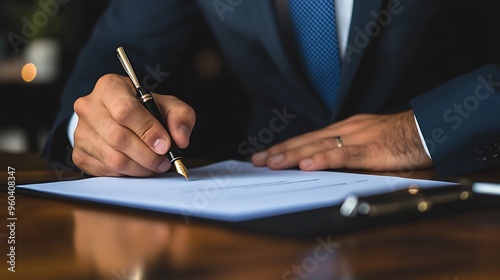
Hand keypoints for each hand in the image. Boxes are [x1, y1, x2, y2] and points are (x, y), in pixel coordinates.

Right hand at [72, 74, 195, 176]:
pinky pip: (105, 170)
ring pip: (113, 158)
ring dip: (139, 168)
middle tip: (164, 161)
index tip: (165, 145)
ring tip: (155, 165)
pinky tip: (138, 167)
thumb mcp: (168, 105)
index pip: (125, 110)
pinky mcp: (79, 152)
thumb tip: (180, 139)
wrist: (122, 117)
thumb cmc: (146, 109)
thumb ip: (181, 117)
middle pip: (118, 137)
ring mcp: (81, 130)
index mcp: (110, 86)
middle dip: (147, 155)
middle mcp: (89, 106)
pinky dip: (126, 174)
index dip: (148, 131)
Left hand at [252, 111, 432, 171]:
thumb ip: (349, 152)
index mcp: (345, 130)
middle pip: (307, 140)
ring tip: (271, 162)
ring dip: (293, 154)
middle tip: (257, 159)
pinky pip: (343, 155)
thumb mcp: (369, 142)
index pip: (309, 138)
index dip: (287, 147)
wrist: (428, 129)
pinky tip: (306, 164)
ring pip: (318, 146)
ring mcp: (357, 139)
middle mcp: (346, 131)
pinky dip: (323, 159)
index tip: (267, 154)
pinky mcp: (371, 150)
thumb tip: (327, 164)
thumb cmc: (401, 137)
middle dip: (280, 150)